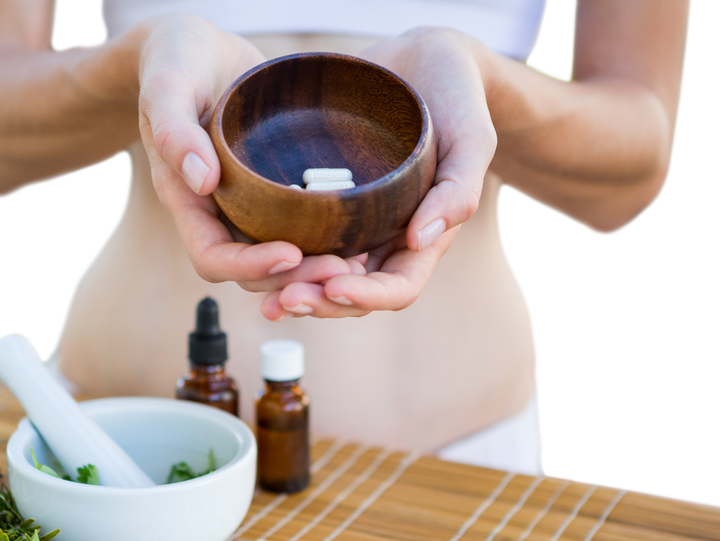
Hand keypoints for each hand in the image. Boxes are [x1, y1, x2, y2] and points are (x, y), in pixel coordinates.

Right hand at [137, 15, 360, 292]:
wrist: (198, 50)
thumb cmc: (175, 61)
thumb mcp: (168, 86)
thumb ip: (174, 130)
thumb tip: (203, 180)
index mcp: (187, 200)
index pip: (212, 257)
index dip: (249, 266)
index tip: (290, 255)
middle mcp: (218, 212)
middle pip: (252, 271)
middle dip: (294, 277)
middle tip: (342, 269)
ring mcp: (248, 205)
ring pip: (280, 258)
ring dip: (315, 268)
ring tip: (357, 263)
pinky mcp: (276, 191)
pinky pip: (300, 228)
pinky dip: (327, 241)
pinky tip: (362, 237)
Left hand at [262, 27, 497, 319]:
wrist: (421, 59)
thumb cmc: (456, 95)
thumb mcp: (471, 136)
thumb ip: (458, 189)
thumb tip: (420, 240)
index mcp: (422, 236)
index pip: (396, 288)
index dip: (366, 296)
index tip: (333, 287)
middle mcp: (384, 239)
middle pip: (351, 292)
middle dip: (319, 302)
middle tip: (284, 301)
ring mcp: (351, 224)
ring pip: (319, 274)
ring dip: (292, 290)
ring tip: (264, 299)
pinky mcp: (322, 202)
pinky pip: (297, 239)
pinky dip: (275, 255)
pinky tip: (248, 259)